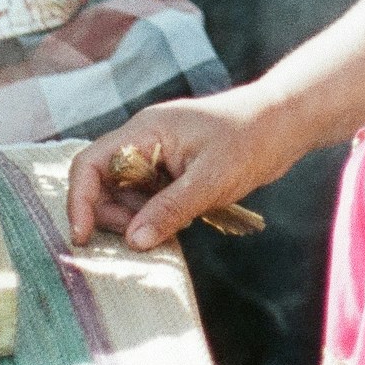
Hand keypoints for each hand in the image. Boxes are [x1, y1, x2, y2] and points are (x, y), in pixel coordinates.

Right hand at [65, 88, 293, 249]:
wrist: (285, 123)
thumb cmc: (250, 140)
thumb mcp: (210, 180)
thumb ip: (170, 209)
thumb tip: (133, 242)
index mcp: (145, 131)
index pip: (91, 163)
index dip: (80, 201)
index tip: (84, 238)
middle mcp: (145, 140)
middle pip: (102, 182)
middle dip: (111, 216)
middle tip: (140, 240)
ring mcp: (159, 154)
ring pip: (125, 193)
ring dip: (134, 218)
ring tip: (166, 232)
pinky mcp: (173, 168)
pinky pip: (147, 196)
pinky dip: (152, 215)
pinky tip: (175, 225)